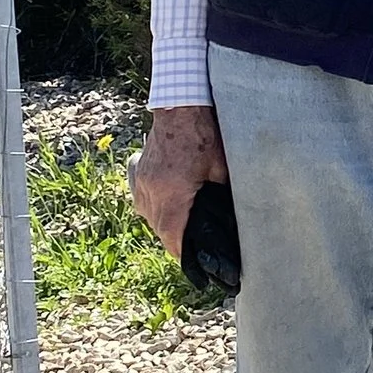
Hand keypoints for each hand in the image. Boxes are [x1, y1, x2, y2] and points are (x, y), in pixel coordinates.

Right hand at [130, 105, 226, 260]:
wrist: (179, 107)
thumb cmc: (204, 136)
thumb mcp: (221, 169)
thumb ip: (222, 195)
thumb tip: (233, 217)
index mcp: (172, 193)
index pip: (171, 234)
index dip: (181, 253)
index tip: (190, 264)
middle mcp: (151, 190)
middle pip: (159, 227)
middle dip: (174, 241)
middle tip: (190, 250)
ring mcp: (142, 180)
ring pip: (149, 214)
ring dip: (164, 224)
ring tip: (180, 232)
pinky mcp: (139, 171)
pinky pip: (143, 198)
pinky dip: (154, 207)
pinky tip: (166, 208)